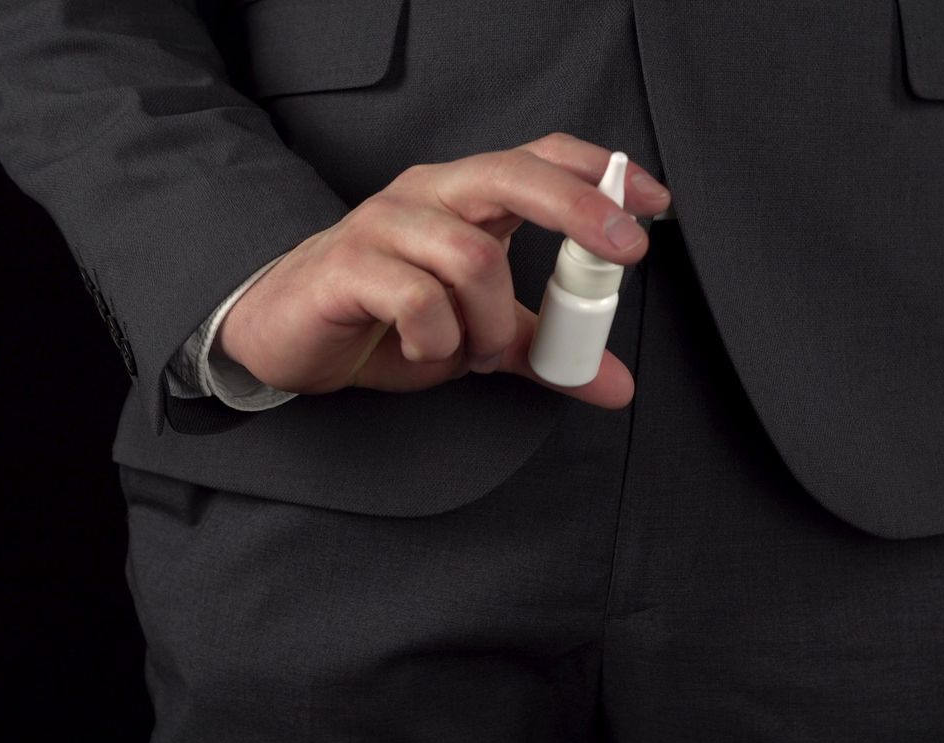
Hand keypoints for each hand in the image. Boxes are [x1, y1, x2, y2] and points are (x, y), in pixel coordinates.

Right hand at [217, 132, 670, 408]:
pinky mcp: (348, 265)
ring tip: (478, 352)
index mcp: (465, 196)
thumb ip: (544, 351)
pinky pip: (418, 297)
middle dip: (579, 210)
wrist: (288, 338)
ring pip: (472, 256)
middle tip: (624, 253)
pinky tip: (429, 352)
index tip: (656, 204)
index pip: (540, 157)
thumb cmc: (387, 320)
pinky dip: (439, 339)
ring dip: (492, 322)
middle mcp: (429, 194)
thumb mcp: (478, 335)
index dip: (600, 172)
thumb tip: (613, 383)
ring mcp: (385, 224)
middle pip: (513, 174)